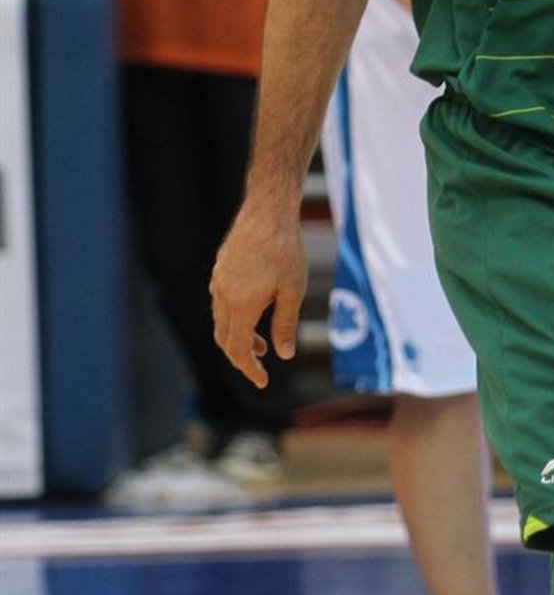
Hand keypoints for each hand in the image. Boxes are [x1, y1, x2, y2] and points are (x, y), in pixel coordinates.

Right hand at [211, 194, 306, 388]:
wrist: (268, 212)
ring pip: (221, 320)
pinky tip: (252, 312)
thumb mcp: (292, 291)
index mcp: (242, 305)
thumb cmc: (286, 250)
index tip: (262, 382)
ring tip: (261, 343)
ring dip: (238, 337)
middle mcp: (224, 295)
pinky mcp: (221, 269)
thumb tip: (283, 355)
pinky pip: (221, 302)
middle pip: (224, 339)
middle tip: (260, 368)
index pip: (238, 349)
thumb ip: (285, 324)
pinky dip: (233, 317)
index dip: (249, 369)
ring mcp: (219, 281)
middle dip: (241, 357)